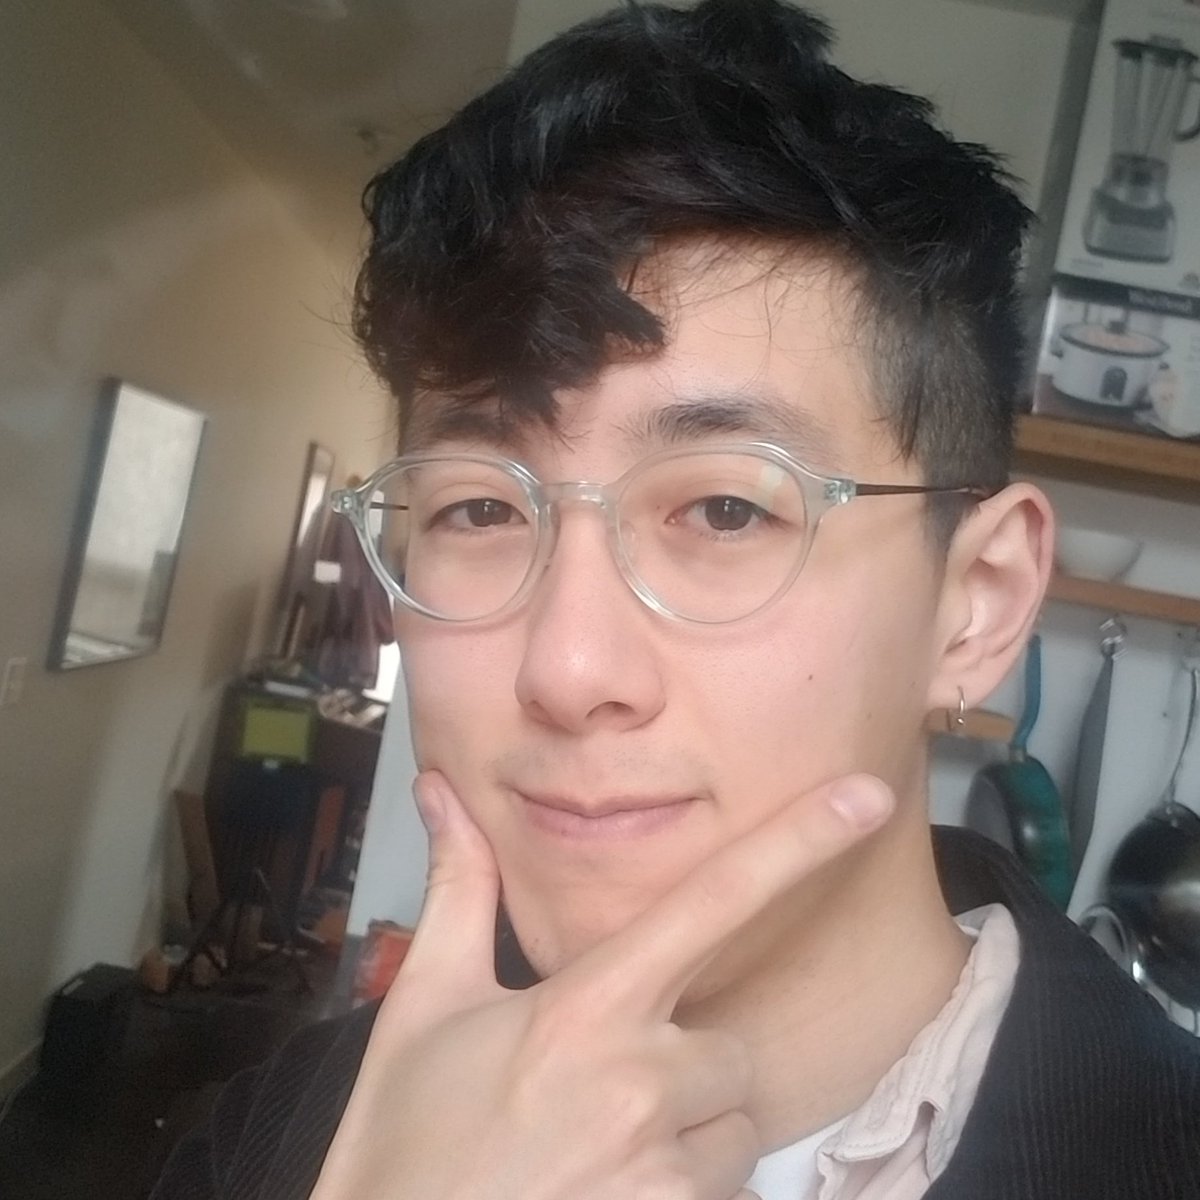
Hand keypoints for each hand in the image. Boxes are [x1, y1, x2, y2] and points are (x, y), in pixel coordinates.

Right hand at [310, 771, 894, 1199]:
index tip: (868, 795)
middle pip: (732, 1052)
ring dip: (687, 1141)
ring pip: (733, 1134)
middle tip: (597, 1098)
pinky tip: (603, 1194)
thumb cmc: (403, 1139)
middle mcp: (643, 1084)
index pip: (712, 902)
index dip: (798, 842)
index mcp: (588, 1008)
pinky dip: (678, 1196)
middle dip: (687, 1069)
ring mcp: (665, 1177)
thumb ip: (459, 891)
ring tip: (595, 1157)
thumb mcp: (425, 1008)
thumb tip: (442, 789)